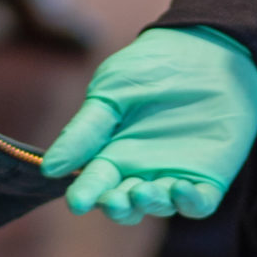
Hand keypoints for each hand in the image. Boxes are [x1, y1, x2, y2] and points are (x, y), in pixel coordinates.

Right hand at [41, 26, 256, 223]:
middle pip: (125, 202)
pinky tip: (180, 189)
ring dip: (150, 204)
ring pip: (158, 206)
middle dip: (117, 207)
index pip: (95, 181)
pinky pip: (198, 203)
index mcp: (112, 153)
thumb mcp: (110, 93)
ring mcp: (174, 174)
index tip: (77, 202)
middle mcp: (140, 170)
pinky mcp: (207, 176)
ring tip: (143, 192)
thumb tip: (49, 168)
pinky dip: (189, 202)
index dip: (85, 193)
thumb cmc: (149, 67)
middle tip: (114, 200)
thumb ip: (84, 132)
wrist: (203, 49)